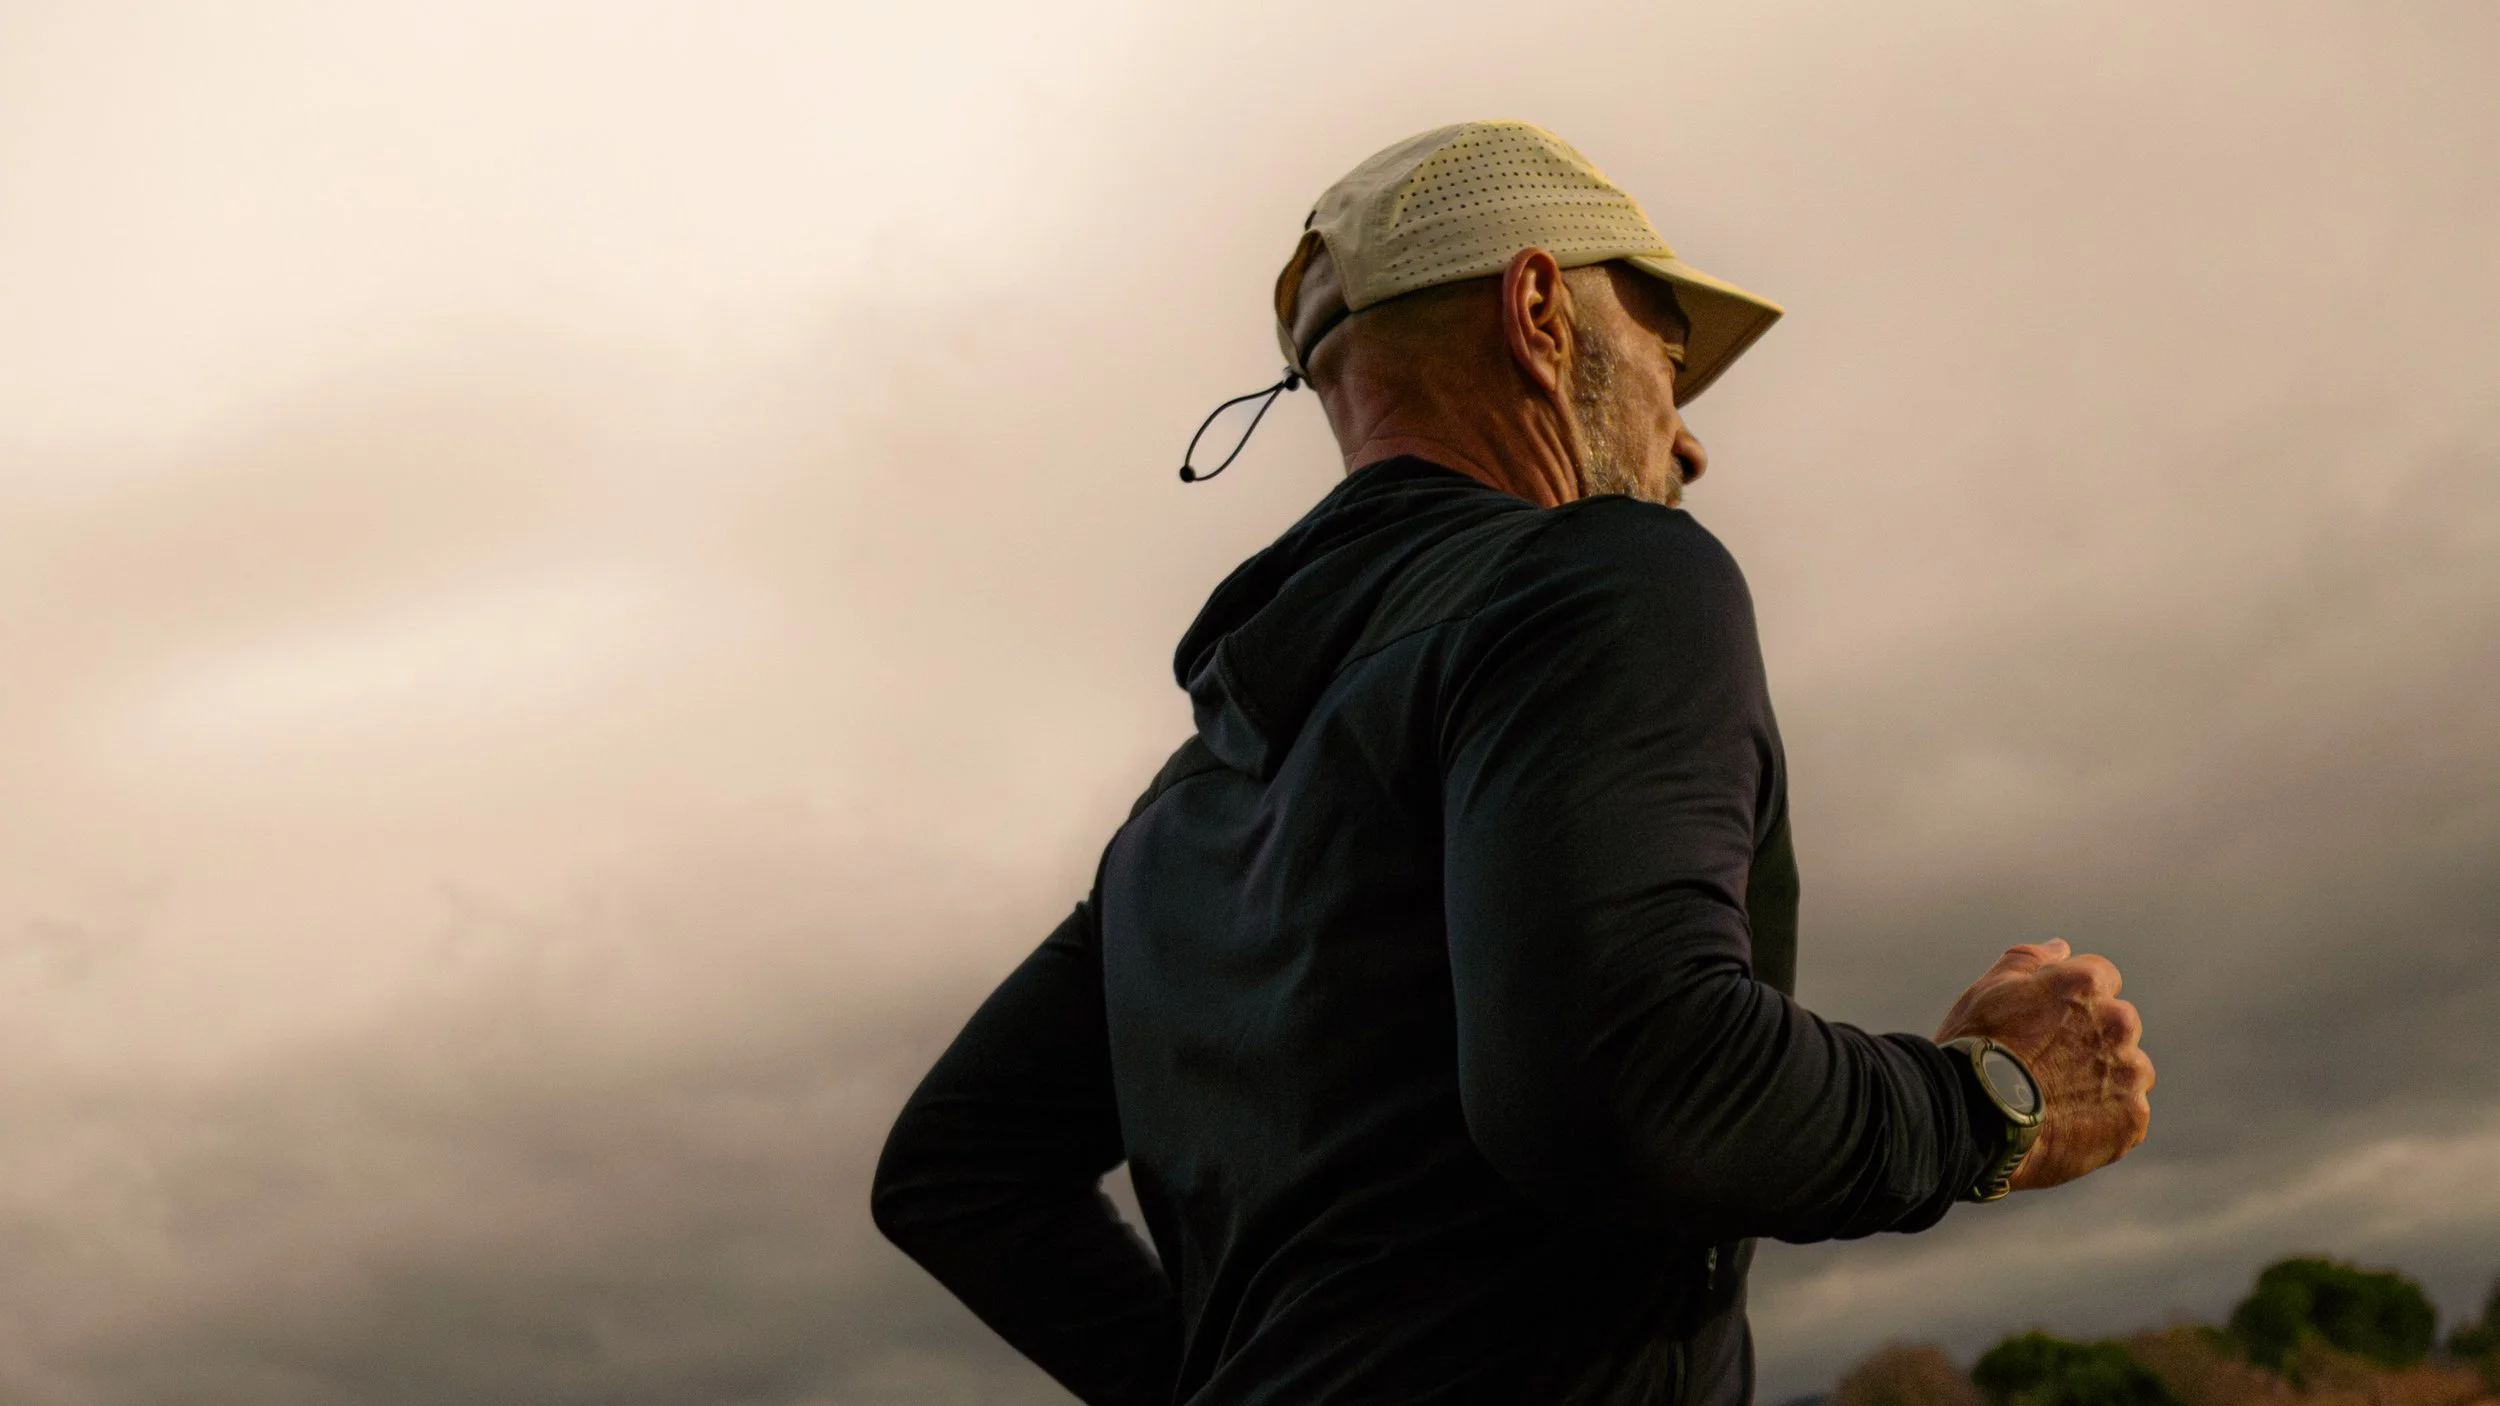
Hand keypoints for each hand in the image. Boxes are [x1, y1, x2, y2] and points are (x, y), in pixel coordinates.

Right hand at [1934, 940, 2153, 1191]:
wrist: (1975, 1119)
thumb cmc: (1976, 1048)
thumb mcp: (1989, 989)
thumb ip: (2029, 960)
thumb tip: (2061, 948)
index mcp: (2087, 983)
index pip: (2102, 978)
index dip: (2073, 1000)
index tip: (2050, 1021)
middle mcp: (2118, 1022)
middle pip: (2118, 1025)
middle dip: (2094, 1038)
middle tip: (2050, 1063)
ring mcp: (2129, 1071)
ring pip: (2127, 1070)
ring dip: (2104, 1078)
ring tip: (2059, 1100)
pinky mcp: (2132, 1116)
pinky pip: (2127, 1113)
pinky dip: (2105, 1118)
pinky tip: (2068, 1124)